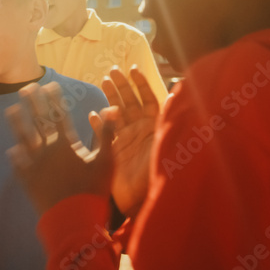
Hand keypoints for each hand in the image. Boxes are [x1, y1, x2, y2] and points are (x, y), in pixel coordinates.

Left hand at [6, 82, 113, 214]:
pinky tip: (12, 150)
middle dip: (32, 103)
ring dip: (17, 123)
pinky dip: (15, 157)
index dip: (53, 99)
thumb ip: (107, 134)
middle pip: (37, 121)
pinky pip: (19, 165)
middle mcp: (47, 149)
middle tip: (26, 88)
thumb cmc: (93, 190)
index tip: (49, 85)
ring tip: (11, 110)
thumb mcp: (106, 161)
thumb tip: (112, 108)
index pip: (58, 114)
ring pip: (23, 139)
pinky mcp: (28, 181)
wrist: (74, 219)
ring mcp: (35, 165)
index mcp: (66, 143)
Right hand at [92, 66, 159, 216]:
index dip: (141, 84)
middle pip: (130, 102)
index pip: (148, 99)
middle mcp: (140, 130)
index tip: (133, 69)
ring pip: (116, 113)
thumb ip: (171, 118)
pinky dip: (97, 124)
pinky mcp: (112, 151)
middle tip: (112, 71)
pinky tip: (92, 114)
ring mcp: (125, 140)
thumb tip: (177, 92)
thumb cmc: (159, 174)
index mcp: (154, 126)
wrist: (144, 200)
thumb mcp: (168, 143)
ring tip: (102, 81)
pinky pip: (103, 134)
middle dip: (122, 86)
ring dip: (110, 98)